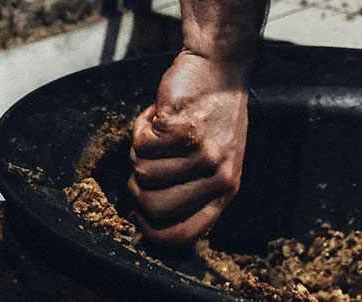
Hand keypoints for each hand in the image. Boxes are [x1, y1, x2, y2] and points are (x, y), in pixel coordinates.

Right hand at [127, 51, 248, 245]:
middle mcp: (217, 176)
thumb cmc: (213, 115)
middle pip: (154, 206)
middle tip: (141, 164)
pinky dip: (140, 127)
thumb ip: (193, 190)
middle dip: (136, 187)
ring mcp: (201, 153)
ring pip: (142, 171)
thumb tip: (149, 219)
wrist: (219, 71)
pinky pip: (140, 144)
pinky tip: (156, 116)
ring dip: (140, 150)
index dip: (155, 233)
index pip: (187, 233)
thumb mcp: (217, 161)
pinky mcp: (183, 130)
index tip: (139, 222)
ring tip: (157, 133)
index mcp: (225, 189)